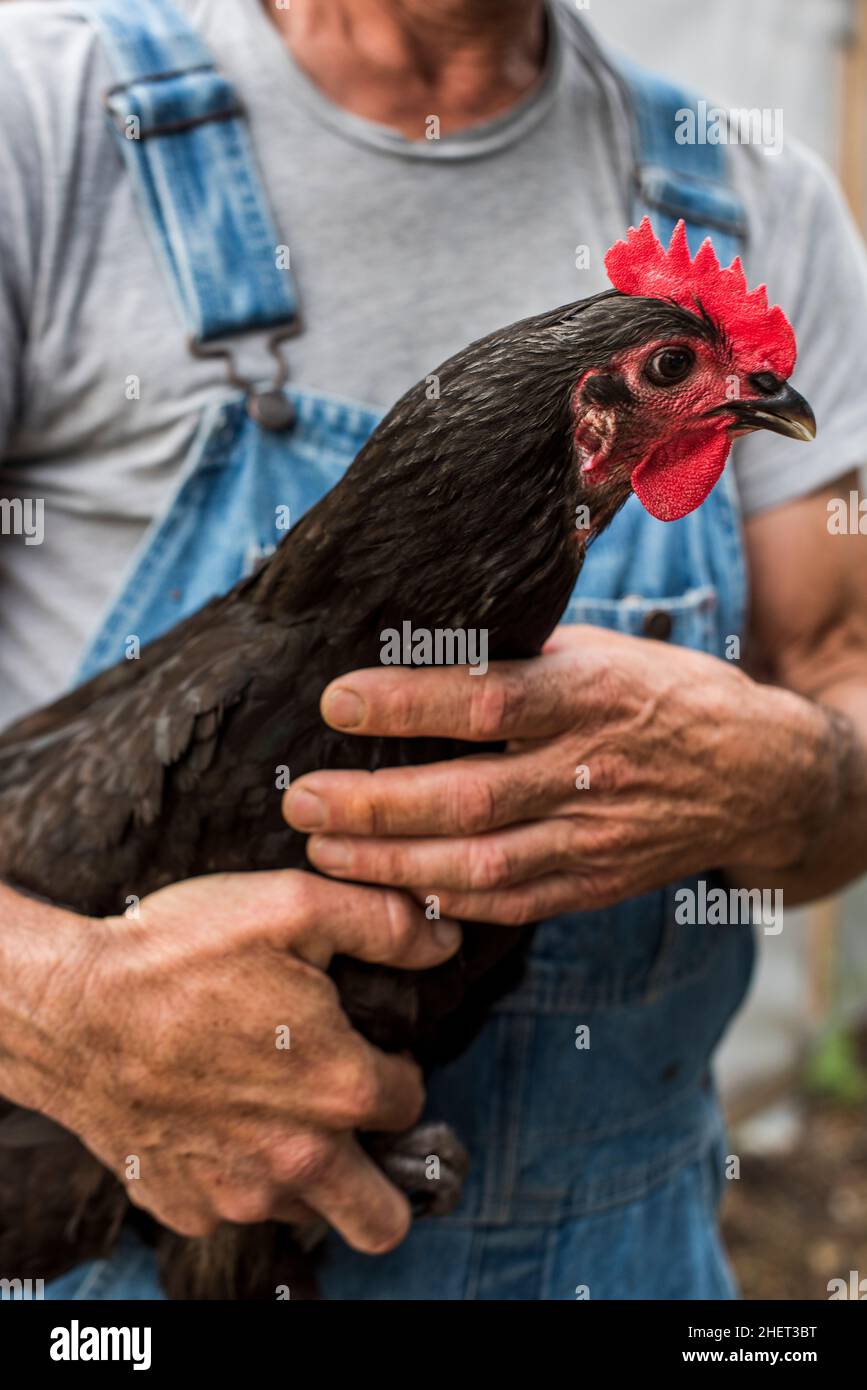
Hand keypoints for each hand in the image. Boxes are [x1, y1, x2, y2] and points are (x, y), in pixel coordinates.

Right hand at [0, 872, 459, 1249]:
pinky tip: (211, 1119)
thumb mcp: (293, 906)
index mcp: (339, 1087)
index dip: (393, 1068)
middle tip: (353, 1127)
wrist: (70, 1008)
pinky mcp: (183, 1205)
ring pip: (305, 1212)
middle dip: (385, 1180)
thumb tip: (445, 939)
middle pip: (382, 1218)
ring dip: (305, 1175)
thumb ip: (384, 923)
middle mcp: (298, 1159)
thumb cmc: (180, 953)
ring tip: (270, 1111)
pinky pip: (231, 1210)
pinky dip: (233, 1177)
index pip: (411, 1100)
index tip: (361, 1047)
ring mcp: (236, 1192)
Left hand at [284, 625, 823, 921]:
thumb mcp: (604, 650)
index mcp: (592, 694)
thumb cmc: (664, 694)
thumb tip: (419, 646)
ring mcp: (595, 837)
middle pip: (469, 798)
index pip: (487, 700)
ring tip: (323, 853)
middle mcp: (592, 770)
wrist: (758, 774)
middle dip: (374, 806)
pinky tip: (390, 893)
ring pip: (481, 865)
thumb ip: (523, 658)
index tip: (337, 700)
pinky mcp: (595, 884)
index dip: (408, 703)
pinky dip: (446, 903)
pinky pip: (512, 904)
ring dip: (392, 865)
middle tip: (303, 802)